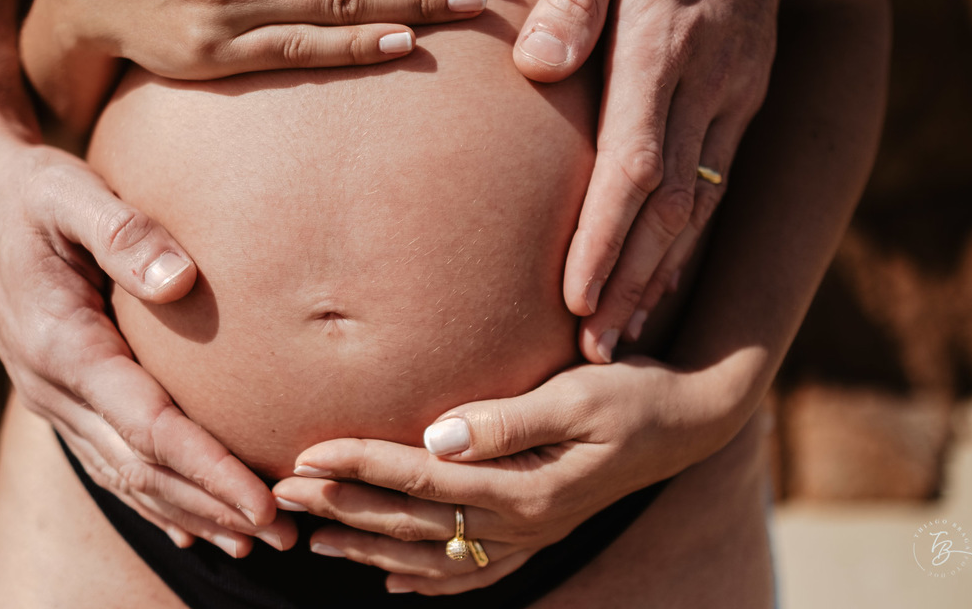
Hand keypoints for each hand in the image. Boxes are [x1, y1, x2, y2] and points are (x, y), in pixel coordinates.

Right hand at [0, 134, 295, 555]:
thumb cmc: (36, 193)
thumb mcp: (73, 195)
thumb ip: (124, 233)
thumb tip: (179, 279)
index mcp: (62, 346)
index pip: (148, 427)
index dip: (207, 469)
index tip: (262, 501)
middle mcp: (54, 387)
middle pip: (143, 468)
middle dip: (214, 506)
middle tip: (284, 538)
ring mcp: (55, 398)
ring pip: (127, 476)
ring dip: (191, 512)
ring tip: (253, 541)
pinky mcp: (65, 395)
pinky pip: (111, 461)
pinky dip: (155, 498)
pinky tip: (192, 526)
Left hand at [273, 358, 733, 594]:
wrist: (688, 420)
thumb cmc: (632, 393)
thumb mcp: (576, 395)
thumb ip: (507, 420)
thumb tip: (437, 434)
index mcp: (525, 489)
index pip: (421, 476)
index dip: (360, 463)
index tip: (306, 453)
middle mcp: (521, 524)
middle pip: (413, 519)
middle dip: (344, 505)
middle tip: (283, 494)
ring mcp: (528, 536)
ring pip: (430, 553)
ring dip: (368, 544)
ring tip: (314, 538)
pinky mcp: (535, 532)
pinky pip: (469, 570)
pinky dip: (424, 577)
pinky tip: (390, 577)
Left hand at [511, 0, 801, 361]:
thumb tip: (537, 67)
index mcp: (667, 48)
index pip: (636, 163)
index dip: (605, 237)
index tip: (574, 297)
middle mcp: (707, 89)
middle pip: (668, 206)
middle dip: (629, 283)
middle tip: (592, 353)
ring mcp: (731, 102)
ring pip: (696, 209)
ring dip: (658, 278)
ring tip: (619, 341)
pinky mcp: (738, 106)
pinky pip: (712, 190)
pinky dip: (685, 246)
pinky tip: (661, 285)